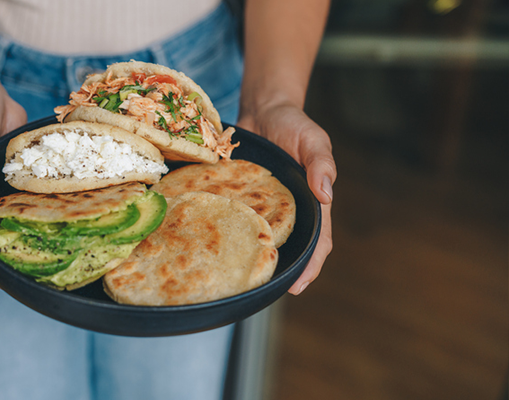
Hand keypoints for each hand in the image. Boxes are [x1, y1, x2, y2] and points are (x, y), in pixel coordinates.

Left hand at [237, 102, 335, 294]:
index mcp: (312, 202)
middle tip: (260, 290)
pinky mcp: (242, 198)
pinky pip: (237, 219)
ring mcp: (264, 207)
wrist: (262, 108)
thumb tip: (326, 194)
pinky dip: (230, 233)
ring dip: (253, 257)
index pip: (318, 242)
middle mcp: (289, 210)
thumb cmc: (293, 123)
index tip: (296, 287)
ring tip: (236, 279)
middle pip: (290, 248)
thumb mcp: (313, 139)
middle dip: (279, 272)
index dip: (310, 267)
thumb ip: (321, 163)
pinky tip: (214, 245)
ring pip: (261, 239)